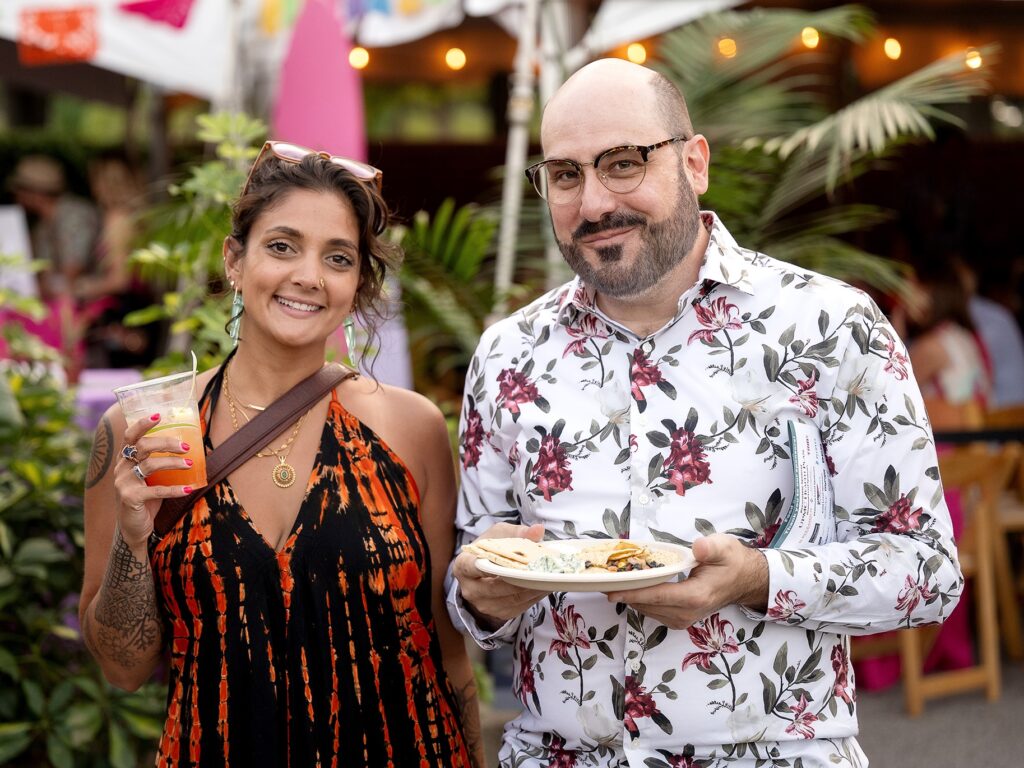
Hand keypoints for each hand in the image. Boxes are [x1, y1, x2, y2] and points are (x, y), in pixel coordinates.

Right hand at [114, 414, 192, 547]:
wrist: (134, 529)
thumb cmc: (146, 499)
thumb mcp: (151, 478)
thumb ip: (159, 462)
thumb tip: (189, 446)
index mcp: (124, 460)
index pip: (130, 436)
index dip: (143, 424)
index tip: (159, 415)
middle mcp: (121, 469)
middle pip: (142, 446)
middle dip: (166, 443)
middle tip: (186, 447)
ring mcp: (123, 483)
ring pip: (150, 465)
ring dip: (174, 463)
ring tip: (190, 465)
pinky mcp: (131, 498)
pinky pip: (157, 490)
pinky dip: (175, 489)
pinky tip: (189, 488)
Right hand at [452, 522, 547, 628]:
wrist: (486, 568)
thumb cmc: (490, 548)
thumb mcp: (500, 534)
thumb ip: (518, 532)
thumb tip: (538, 530)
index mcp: (462, 566)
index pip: (472, 567)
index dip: (486, 567)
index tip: (503, 564)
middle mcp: (470, 589)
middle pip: (497, 586)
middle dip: (521, 578)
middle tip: (542, 571)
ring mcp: (484, 605)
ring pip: (512, 598)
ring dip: (533, 588)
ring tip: (549, 577)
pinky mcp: (500, 614)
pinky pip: (520, 606)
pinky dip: (535, 596)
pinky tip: (545, 586)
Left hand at [605, 534, 767, 629]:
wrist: (745, 580)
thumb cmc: (732, 561)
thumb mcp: (724, 547)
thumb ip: (710, 548)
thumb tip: (697, 547)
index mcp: (696, 596)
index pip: (658, 596)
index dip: (633, 593)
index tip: (611, 591)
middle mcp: (688, 612)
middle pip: (648, 605)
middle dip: (624, 594)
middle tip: (601, 580)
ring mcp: (684, 619)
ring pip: (648, 610)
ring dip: (630, 598)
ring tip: (610, 582)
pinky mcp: (680, 619)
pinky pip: (654, 611)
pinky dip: (640, 601)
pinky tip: (629, 588)